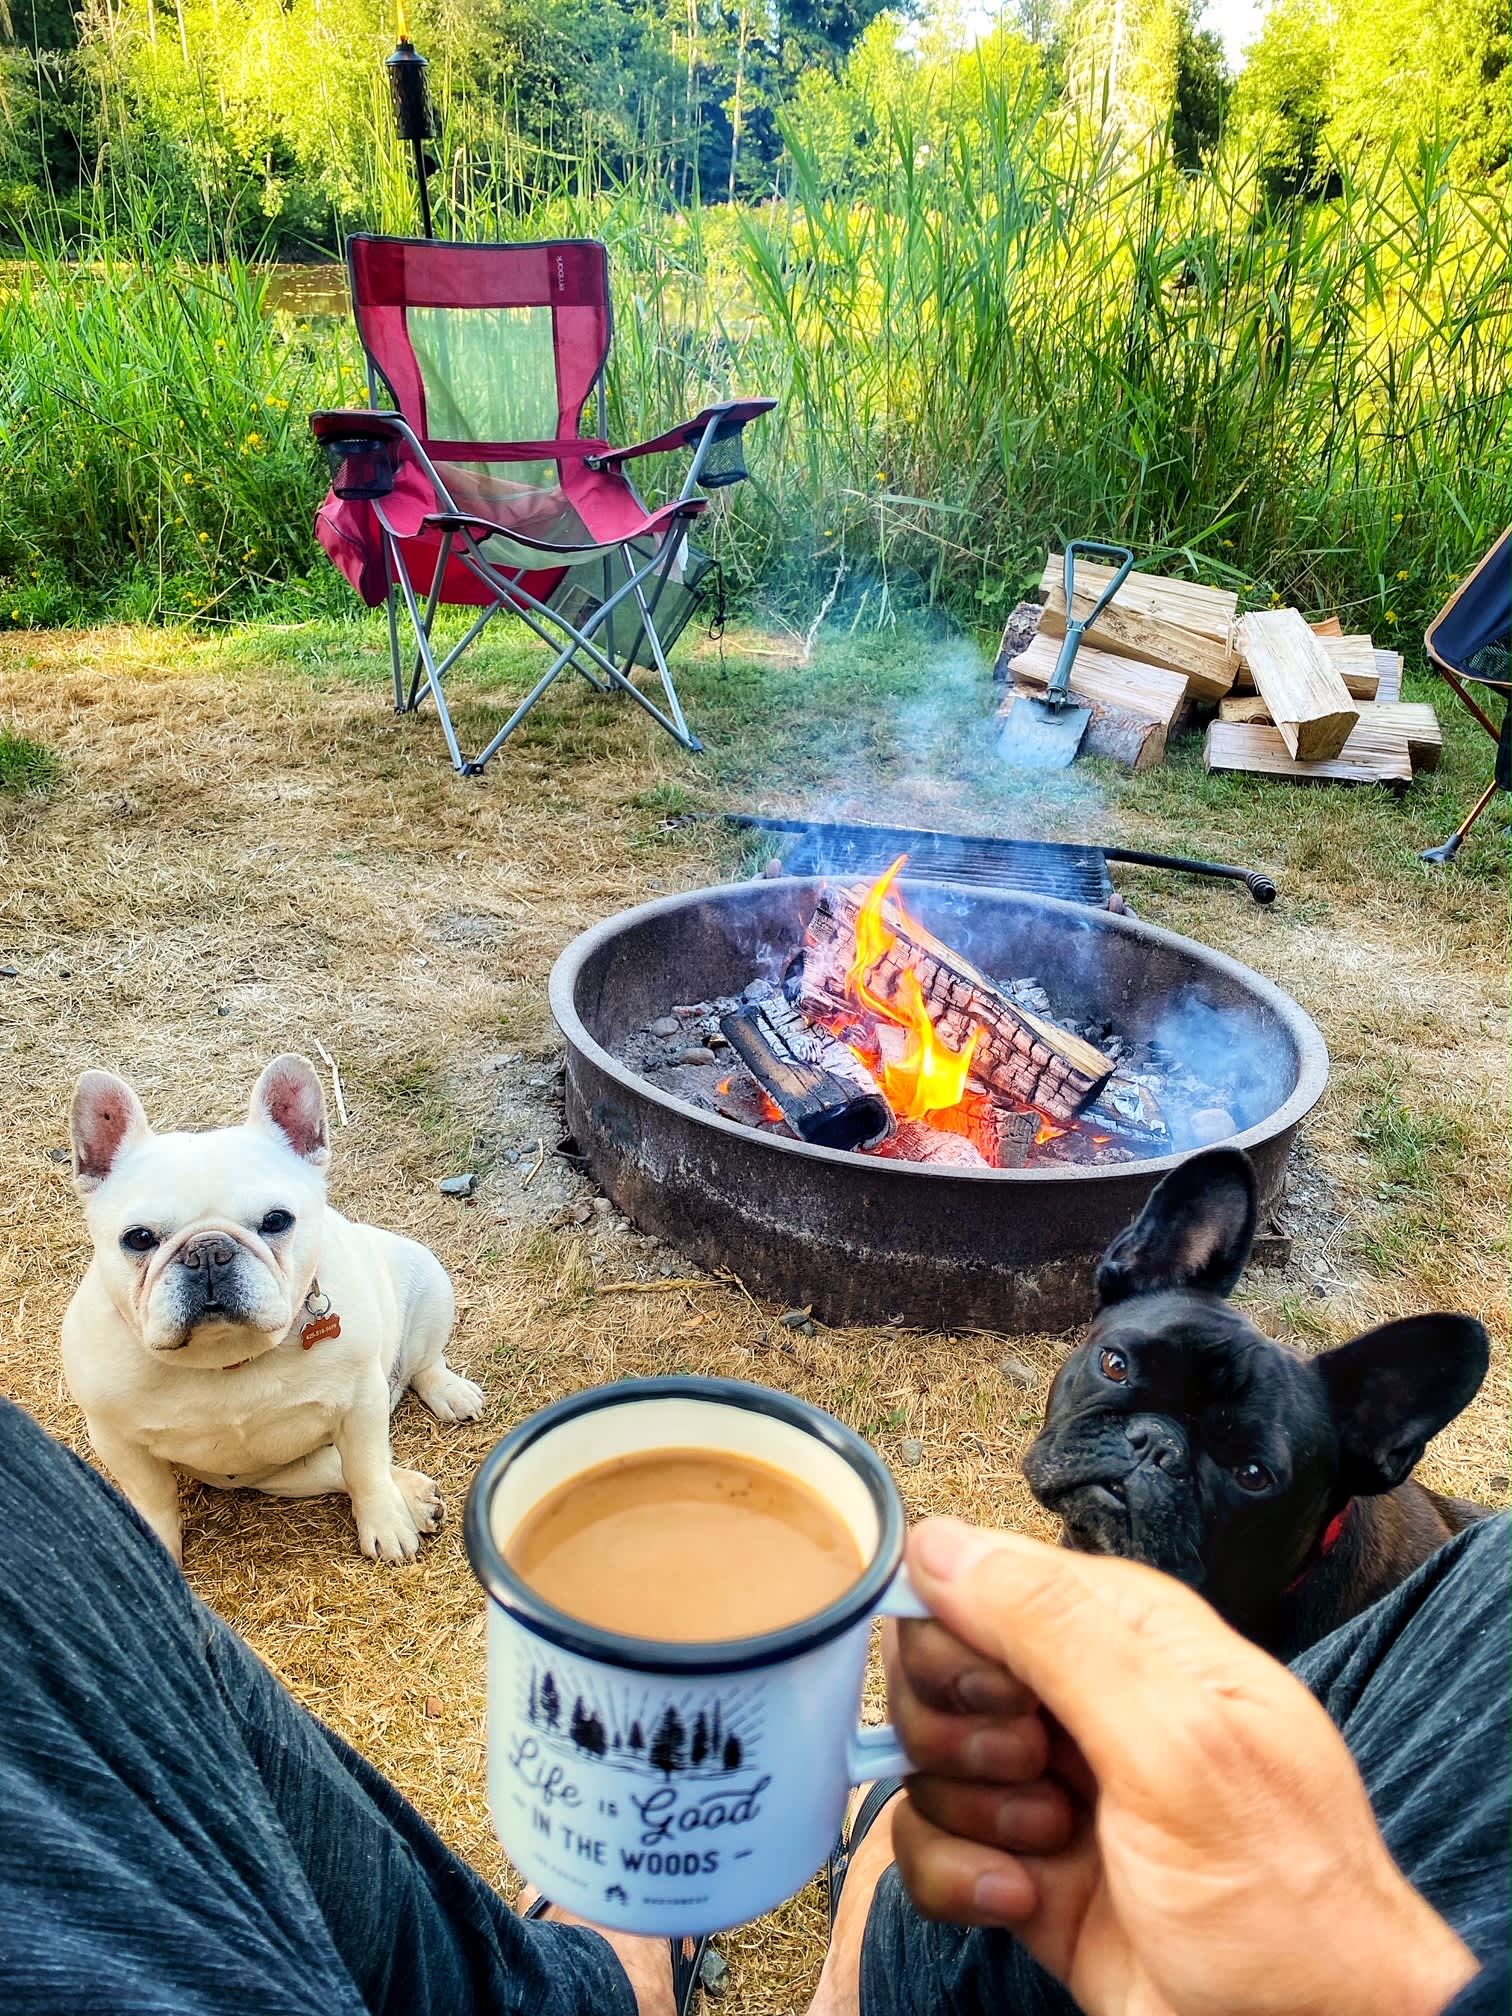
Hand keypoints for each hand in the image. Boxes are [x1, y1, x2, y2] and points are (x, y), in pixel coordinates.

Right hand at [885, 1518, 1478, 2015]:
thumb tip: (938, 1543)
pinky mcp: (1023, 1868)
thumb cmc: (1280, 1896)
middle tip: (1034, 1770)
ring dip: (972, 1812)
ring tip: (1052, 1848)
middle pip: (942, 1665)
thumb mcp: (1172, 1740)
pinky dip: (960, 1879)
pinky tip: (1023, 1901)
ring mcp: (1051, 1785)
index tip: (1003, 1694)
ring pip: (931, 1757)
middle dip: (961, 1729)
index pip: (986, 1575)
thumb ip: (1053, 1629)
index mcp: (1132, 1633)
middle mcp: (1084, 1697)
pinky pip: (930, 1844)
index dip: (966, 1633)